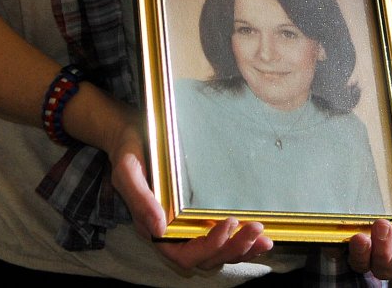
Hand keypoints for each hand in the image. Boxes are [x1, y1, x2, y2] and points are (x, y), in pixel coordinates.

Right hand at [106, 111, 272, 269]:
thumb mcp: (127, 171)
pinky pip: (219, 237)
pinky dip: (239, 241)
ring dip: (240, 249)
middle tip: (256, 229)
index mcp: (154, 229)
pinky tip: (258, 235)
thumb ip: (140, 199)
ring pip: (216, 252)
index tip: (229, 224)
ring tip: (264, 238)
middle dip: (233, 248)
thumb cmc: (129, 151)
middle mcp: (171, 233)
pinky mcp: (196, 214)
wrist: (131, 134)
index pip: (184, 255)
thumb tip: (159, 228)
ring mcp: (185, 225)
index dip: (209, 246)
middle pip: (206, 258)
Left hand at [348, 150, 391, 282]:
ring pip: (360, 264)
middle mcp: (384, 248)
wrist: (381, 146)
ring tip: (362, 235)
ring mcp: (360, 241)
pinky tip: (344, 234)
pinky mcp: (338, 231)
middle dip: (385, 254)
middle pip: (385, 270)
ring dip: (362, 255)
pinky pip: (335, 249)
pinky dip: (338, 247)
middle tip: (384, 225)